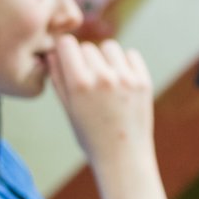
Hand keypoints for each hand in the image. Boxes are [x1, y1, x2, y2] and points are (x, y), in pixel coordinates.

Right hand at [45, 35, 154, 165]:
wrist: (123, 155)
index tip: (67, 60)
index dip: (65, 50)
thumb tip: (53, 51)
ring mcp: (126, 78)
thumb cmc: (89, 135)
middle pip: (87, 47)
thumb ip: (58, 77)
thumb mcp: (67, 108)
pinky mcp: (144, 81)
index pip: (67, 43)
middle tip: (88, 80)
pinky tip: (121, 79)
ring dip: (105, 58)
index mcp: (79, 84)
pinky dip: (125, 63)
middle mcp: (103, 77)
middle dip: (84, 59)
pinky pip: (132, 55)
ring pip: (110, 47)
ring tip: (105, 78)